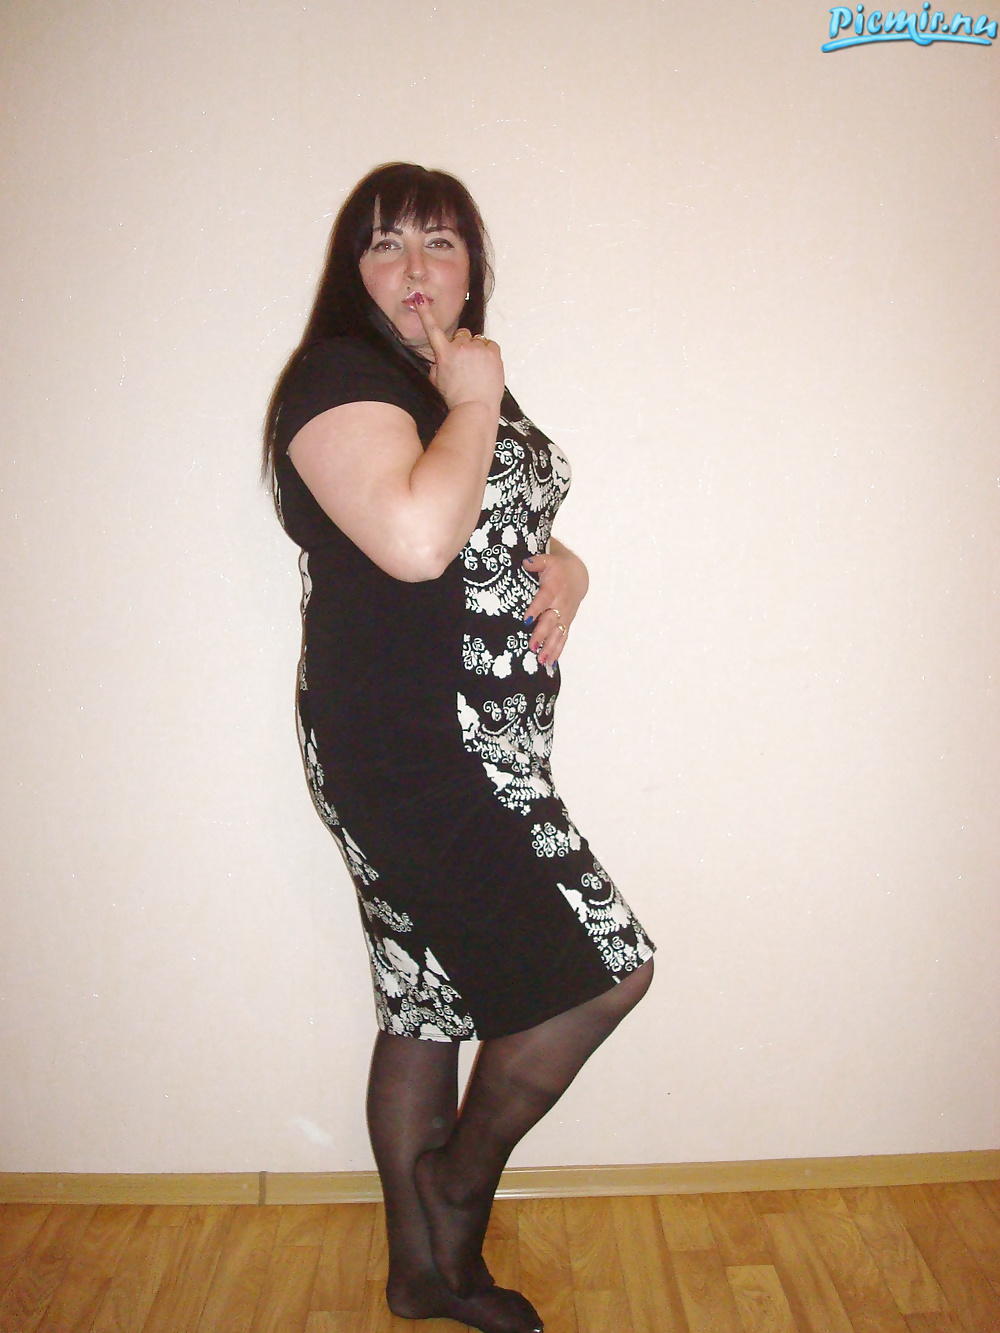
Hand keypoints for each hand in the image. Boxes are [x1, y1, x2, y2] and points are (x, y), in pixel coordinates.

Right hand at [414, 298, 503, 413]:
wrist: (476, 409)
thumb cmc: (456, 399)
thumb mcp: (437, 382)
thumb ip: (437, 364)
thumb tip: (442, 358)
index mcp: (444, 354)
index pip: (432, 329)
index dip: (425, 313)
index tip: (419, 299)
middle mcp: (460, 347)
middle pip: (461, 334)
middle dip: (462, 344)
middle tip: (465, 363)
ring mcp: (478, 349)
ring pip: (477, 340)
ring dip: (476, 350)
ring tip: (477, 369)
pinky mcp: (493, 352)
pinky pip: (490, 344)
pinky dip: (488, 353)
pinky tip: (486, 367)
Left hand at [522, 543, 589, 667]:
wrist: (577, 576)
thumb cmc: (557, 568)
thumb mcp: (548, 559)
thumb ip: (537, 561)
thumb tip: (526, 562)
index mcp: (553, 588)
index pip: (543, 600)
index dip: (536, 610)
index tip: (527, 620)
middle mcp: (560, 604)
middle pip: (551, 621)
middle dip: (542, 634)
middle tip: (532, 647)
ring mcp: (565, 616)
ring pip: (558, 633)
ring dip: (550, 647)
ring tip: (541, 660)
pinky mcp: (567, 623)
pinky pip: (563, 639)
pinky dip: (557, 651)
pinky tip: (549, 663)